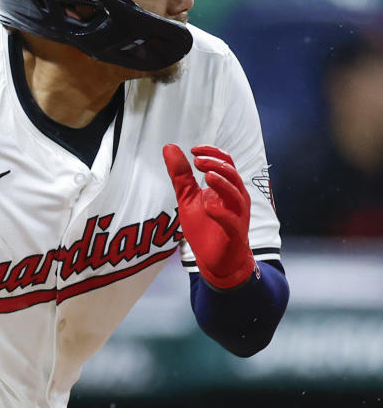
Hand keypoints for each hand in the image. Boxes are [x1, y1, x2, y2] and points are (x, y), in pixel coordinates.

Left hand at [163, 144, 256, 288]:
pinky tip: (209, 206)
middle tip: (197, 162)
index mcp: (226, 187)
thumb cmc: (206, 228)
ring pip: (236, 194)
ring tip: (206, 176)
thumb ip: (181, 175)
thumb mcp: (188, 198)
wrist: (217, 261)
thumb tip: (169, 147)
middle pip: (232, 174)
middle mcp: (236, 197)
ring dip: (222, 183)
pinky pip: (232, 220)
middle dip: (215, 165)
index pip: (225, 162)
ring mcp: (238, 215)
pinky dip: (221, 212)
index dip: (212, 153)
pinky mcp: (235, 233)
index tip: (194, 150)